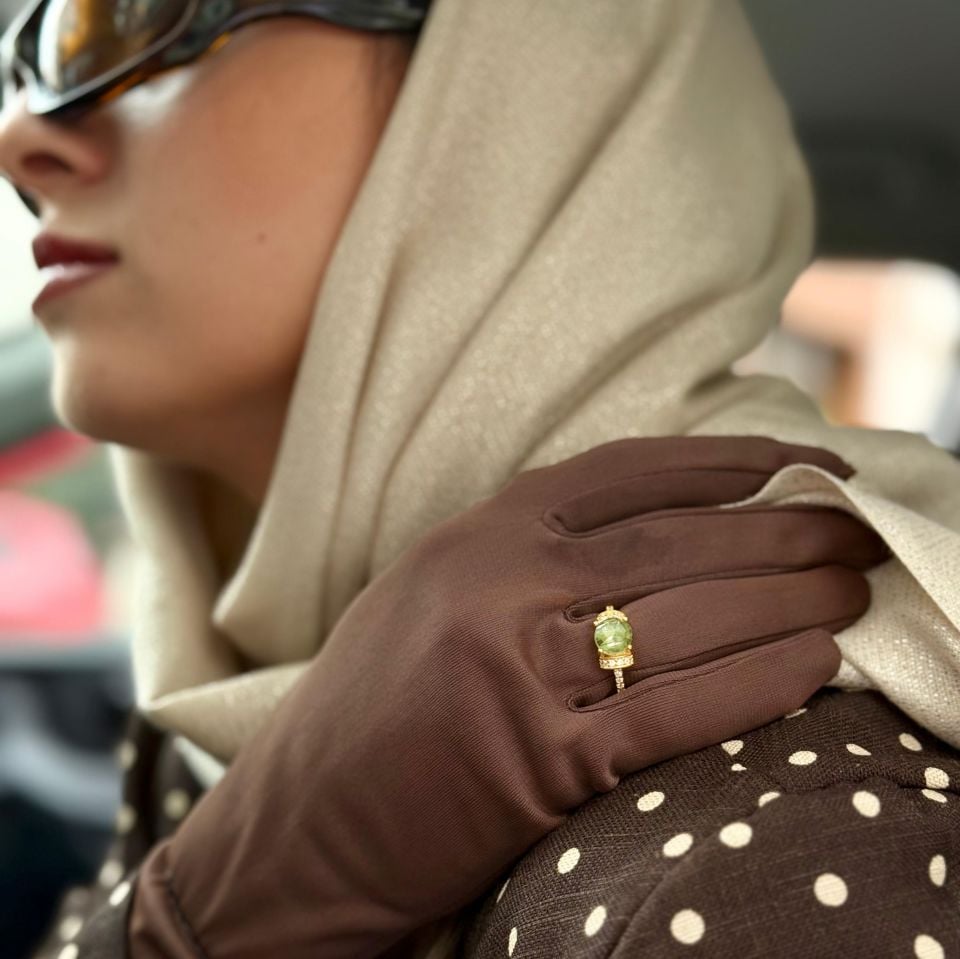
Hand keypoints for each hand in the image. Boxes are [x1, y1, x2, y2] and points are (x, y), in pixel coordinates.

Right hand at [126, 435, 890, 957]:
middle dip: (782, 533)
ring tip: (850, 590)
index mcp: (473, 534)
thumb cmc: (365, 712)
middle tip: (853, 529)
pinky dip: (756, 684)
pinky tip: (815, 666)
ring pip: (687, 618)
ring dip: (787, 602)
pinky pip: (675, 710)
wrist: (297, 829)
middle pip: (674, 542)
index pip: (623, 474)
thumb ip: (522, 556)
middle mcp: (499, 584)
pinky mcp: (540, 760)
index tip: (800, 461)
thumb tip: (643, 535)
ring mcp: (518, 668)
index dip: (723, 462)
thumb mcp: (432, 595)